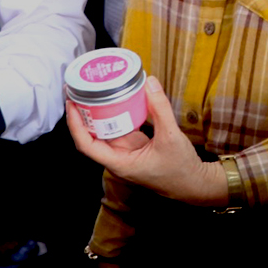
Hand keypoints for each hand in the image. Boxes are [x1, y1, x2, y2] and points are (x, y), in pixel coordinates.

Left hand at [63, 74, 227, 205]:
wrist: (195, 184)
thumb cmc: (181, 169)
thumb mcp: (171, 136)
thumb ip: (160, 109)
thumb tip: (150, 83)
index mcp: (120, 163)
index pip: (87, 145)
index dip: (75, 124)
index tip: (72, 103)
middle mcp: (118, 159)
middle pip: (92, 136)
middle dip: (83, 115)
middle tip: (80, 91)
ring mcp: (126, 154)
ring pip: (106, 132)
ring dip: (99, 115)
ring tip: (94, 92)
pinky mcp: (135, 149)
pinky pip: (122, 130)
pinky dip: (118, 116)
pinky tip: (118, 101)